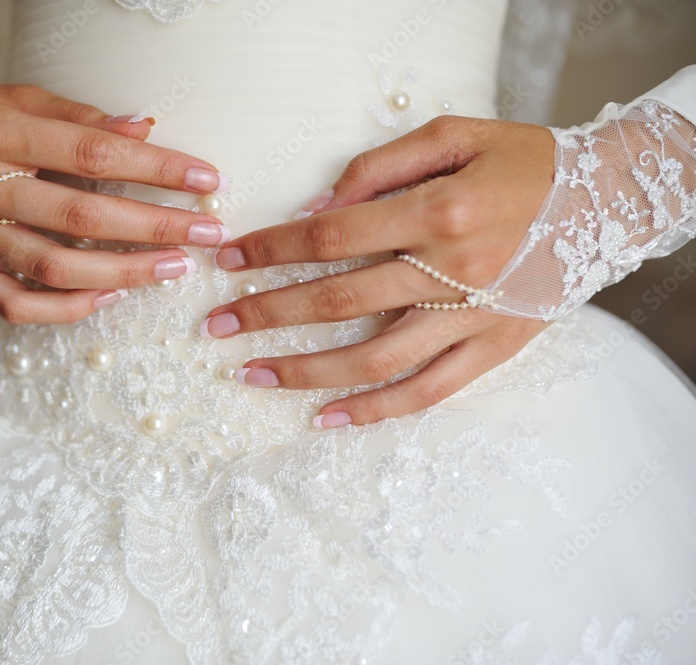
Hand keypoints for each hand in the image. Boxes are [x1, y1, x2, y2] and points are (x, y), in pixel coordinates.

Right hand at [0, 84, 229, 323]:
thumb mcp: (19, 100)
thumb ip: (80, 119)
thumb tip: (146, 130)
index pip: (90, 154)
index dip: (154, 169)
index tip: (205, 179)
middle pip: (78, 218)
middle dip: (153, 229)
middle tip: (206, 235)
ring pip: (53, 270)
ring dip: (123, 274)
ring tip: (173, 269)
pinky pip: (18, 305)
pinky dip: (68, 308)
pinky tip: (112, 298)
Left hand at [200, 115, 555, 425]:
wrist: (606, 200)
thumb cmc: (523, 162)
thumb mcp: (455, 136)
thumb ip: (380, 167)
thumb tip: (317, 209)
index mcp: (439, 212)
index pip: (332, 237)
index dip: (273, 250)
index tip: (230, 262)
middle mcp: (452, 271)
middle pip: (338, 302)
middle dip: (268, 314)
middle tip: (217, 328)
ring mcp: (472, 318)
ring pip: (374, 358)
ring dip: (306, 370)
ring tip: (252, 376)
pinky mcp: (492, 349)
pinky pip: (426, 391)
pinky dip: (375, 409)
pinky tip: (327, 418)